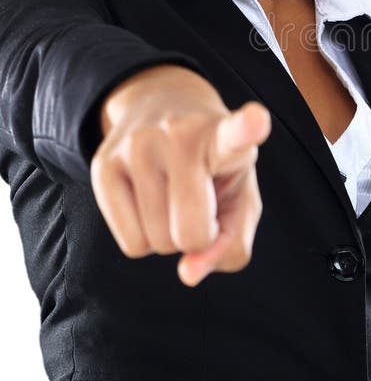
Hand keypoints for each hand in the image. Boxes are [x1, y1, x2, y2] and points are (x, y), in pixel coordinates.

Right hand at [90, 64, 270, 286]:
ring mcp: (136, 146)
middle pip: (191, 232)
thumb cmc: (215, 168)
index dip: (247, 128)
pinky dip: (146, 239)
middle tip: (200, 204)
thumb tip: (188, 273)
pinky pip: (131, 244)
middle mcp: (178, 133)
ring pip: (157, 242)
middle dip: (199, 237)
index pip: (235, 134)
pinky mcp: (103, 166)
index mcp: (223, 136)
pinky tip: (150, 202)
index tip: (257, 119)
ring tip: (173, 196)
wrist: (164, 107)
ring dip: (170, 236)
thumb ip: (231, 243)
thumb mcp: (240, 198)